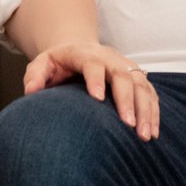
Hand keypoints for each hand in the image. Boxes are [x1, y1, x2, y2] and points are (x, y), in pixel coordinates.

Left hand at [24, 41, 159, 140]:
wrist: (79, 50)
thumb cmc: (59, 63)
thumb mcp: (42, 64)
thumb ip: (35, 75)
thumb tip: (31, 91)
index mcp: (85, 53)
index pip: (93, 63)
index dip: (96, 79)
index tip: (97, 99)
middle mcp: (110, 58)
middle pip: (122, 74)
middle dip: (127, 99)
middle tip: (128, 124)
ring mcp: (126, 67)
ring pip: (141, 84)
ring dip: (145, 109)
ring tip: (144, 135)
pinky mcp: (137, 78)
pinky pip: (150, 93)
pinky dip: (153, 112)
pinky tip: (153, 132)